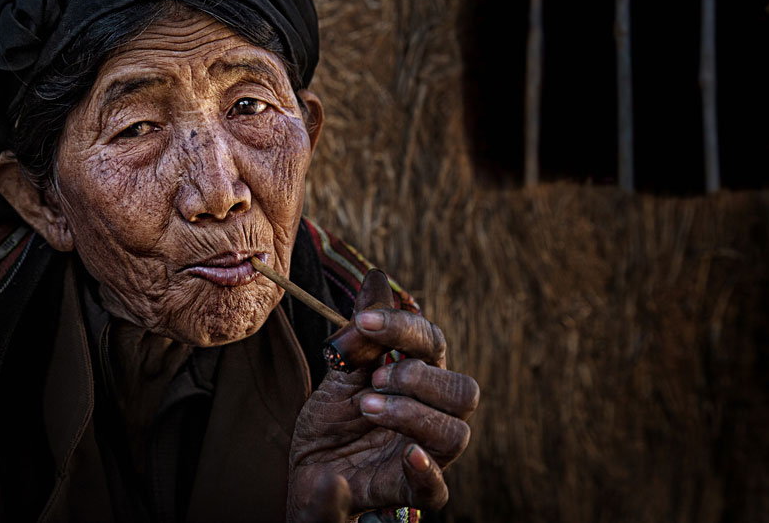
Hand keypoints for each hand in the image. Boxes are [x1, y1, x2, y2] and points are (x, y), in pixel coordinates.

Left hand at [287, 270, 479, 522]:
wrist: (304, 472)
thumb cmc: (331, 420)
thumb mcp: (340, 370)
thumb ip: (362, 334)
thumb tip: (377, 277)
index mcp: (420, 378)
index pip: (433, 344)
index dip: (402, 327)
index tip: (362, 320)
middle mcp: (432, 414)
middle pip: (463, 391)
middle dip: (419, 377)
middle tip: (374, 377)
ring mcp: (425, 454)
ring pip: (456, 433)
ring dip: (413, 414)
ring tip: (367, 406)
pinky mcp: (406, 491)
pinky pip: (437, 489)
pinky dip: (427, 471)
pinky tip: (407, 454)